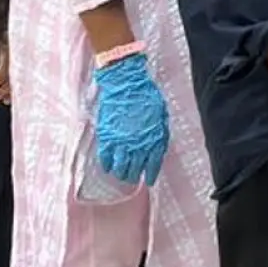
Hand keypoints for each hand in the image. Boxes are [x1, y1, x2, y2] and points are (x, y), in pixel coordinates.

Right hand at [91, 52, 170, 185]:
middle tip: (133, 179)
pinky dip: (107, 165)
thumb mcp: (161, 116)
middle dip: (134, 176)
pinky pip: (105, 157)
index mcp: (154, 139)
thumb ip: (160, 134)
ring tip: (121, 176)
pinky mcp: (106, 137)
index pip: (153, 164)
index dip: (150, 174)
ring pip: (120, 166)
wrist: (126, 85)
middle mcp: (138, 144)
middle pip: (136, 168)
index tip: (149, 181)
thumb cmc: (147, 97)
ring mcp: (121, 142)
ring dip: (121, 174)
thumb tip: (159, 148)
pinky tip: (108, 169)